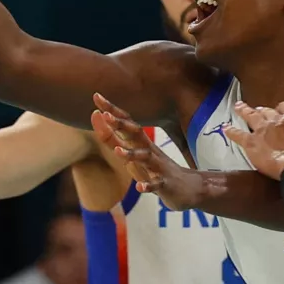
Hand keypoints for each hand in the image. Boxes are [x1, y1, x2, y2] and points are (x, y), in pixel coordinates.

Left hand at [92, 93, 201, 209]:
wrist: (188, 188)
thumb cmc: (154, 168)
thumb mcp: (129, 152)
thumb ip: (111, 138)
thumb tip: (96, 116)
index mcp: (140, 142)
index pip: (126, 121)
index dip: (112, 110)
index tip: (96, 95)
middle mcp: (149, 150)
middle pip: (136, 133)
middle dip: (121, 124)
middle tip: (105, 115)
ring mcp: (158, 167)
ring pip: (145, 158)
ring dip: (131, 154)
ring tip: (118, 151)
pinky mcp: (165, 184)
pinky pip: (157, 184)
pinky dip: (149, 185)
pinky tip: (140, 187)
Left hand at [224, 101, 283, 179]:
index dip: (281, 108)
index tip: (279, 110)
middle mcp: (275, 120)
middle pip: (266, 111)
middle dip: (262, 109)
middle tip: (258, 109)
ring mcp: (262, 131)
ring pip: (250, 116)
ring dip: (244, 111)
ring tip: (238, 106)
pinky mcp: (251, 143)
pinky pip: (238, 135)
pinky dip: (231, 131)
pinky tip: (225, 128)